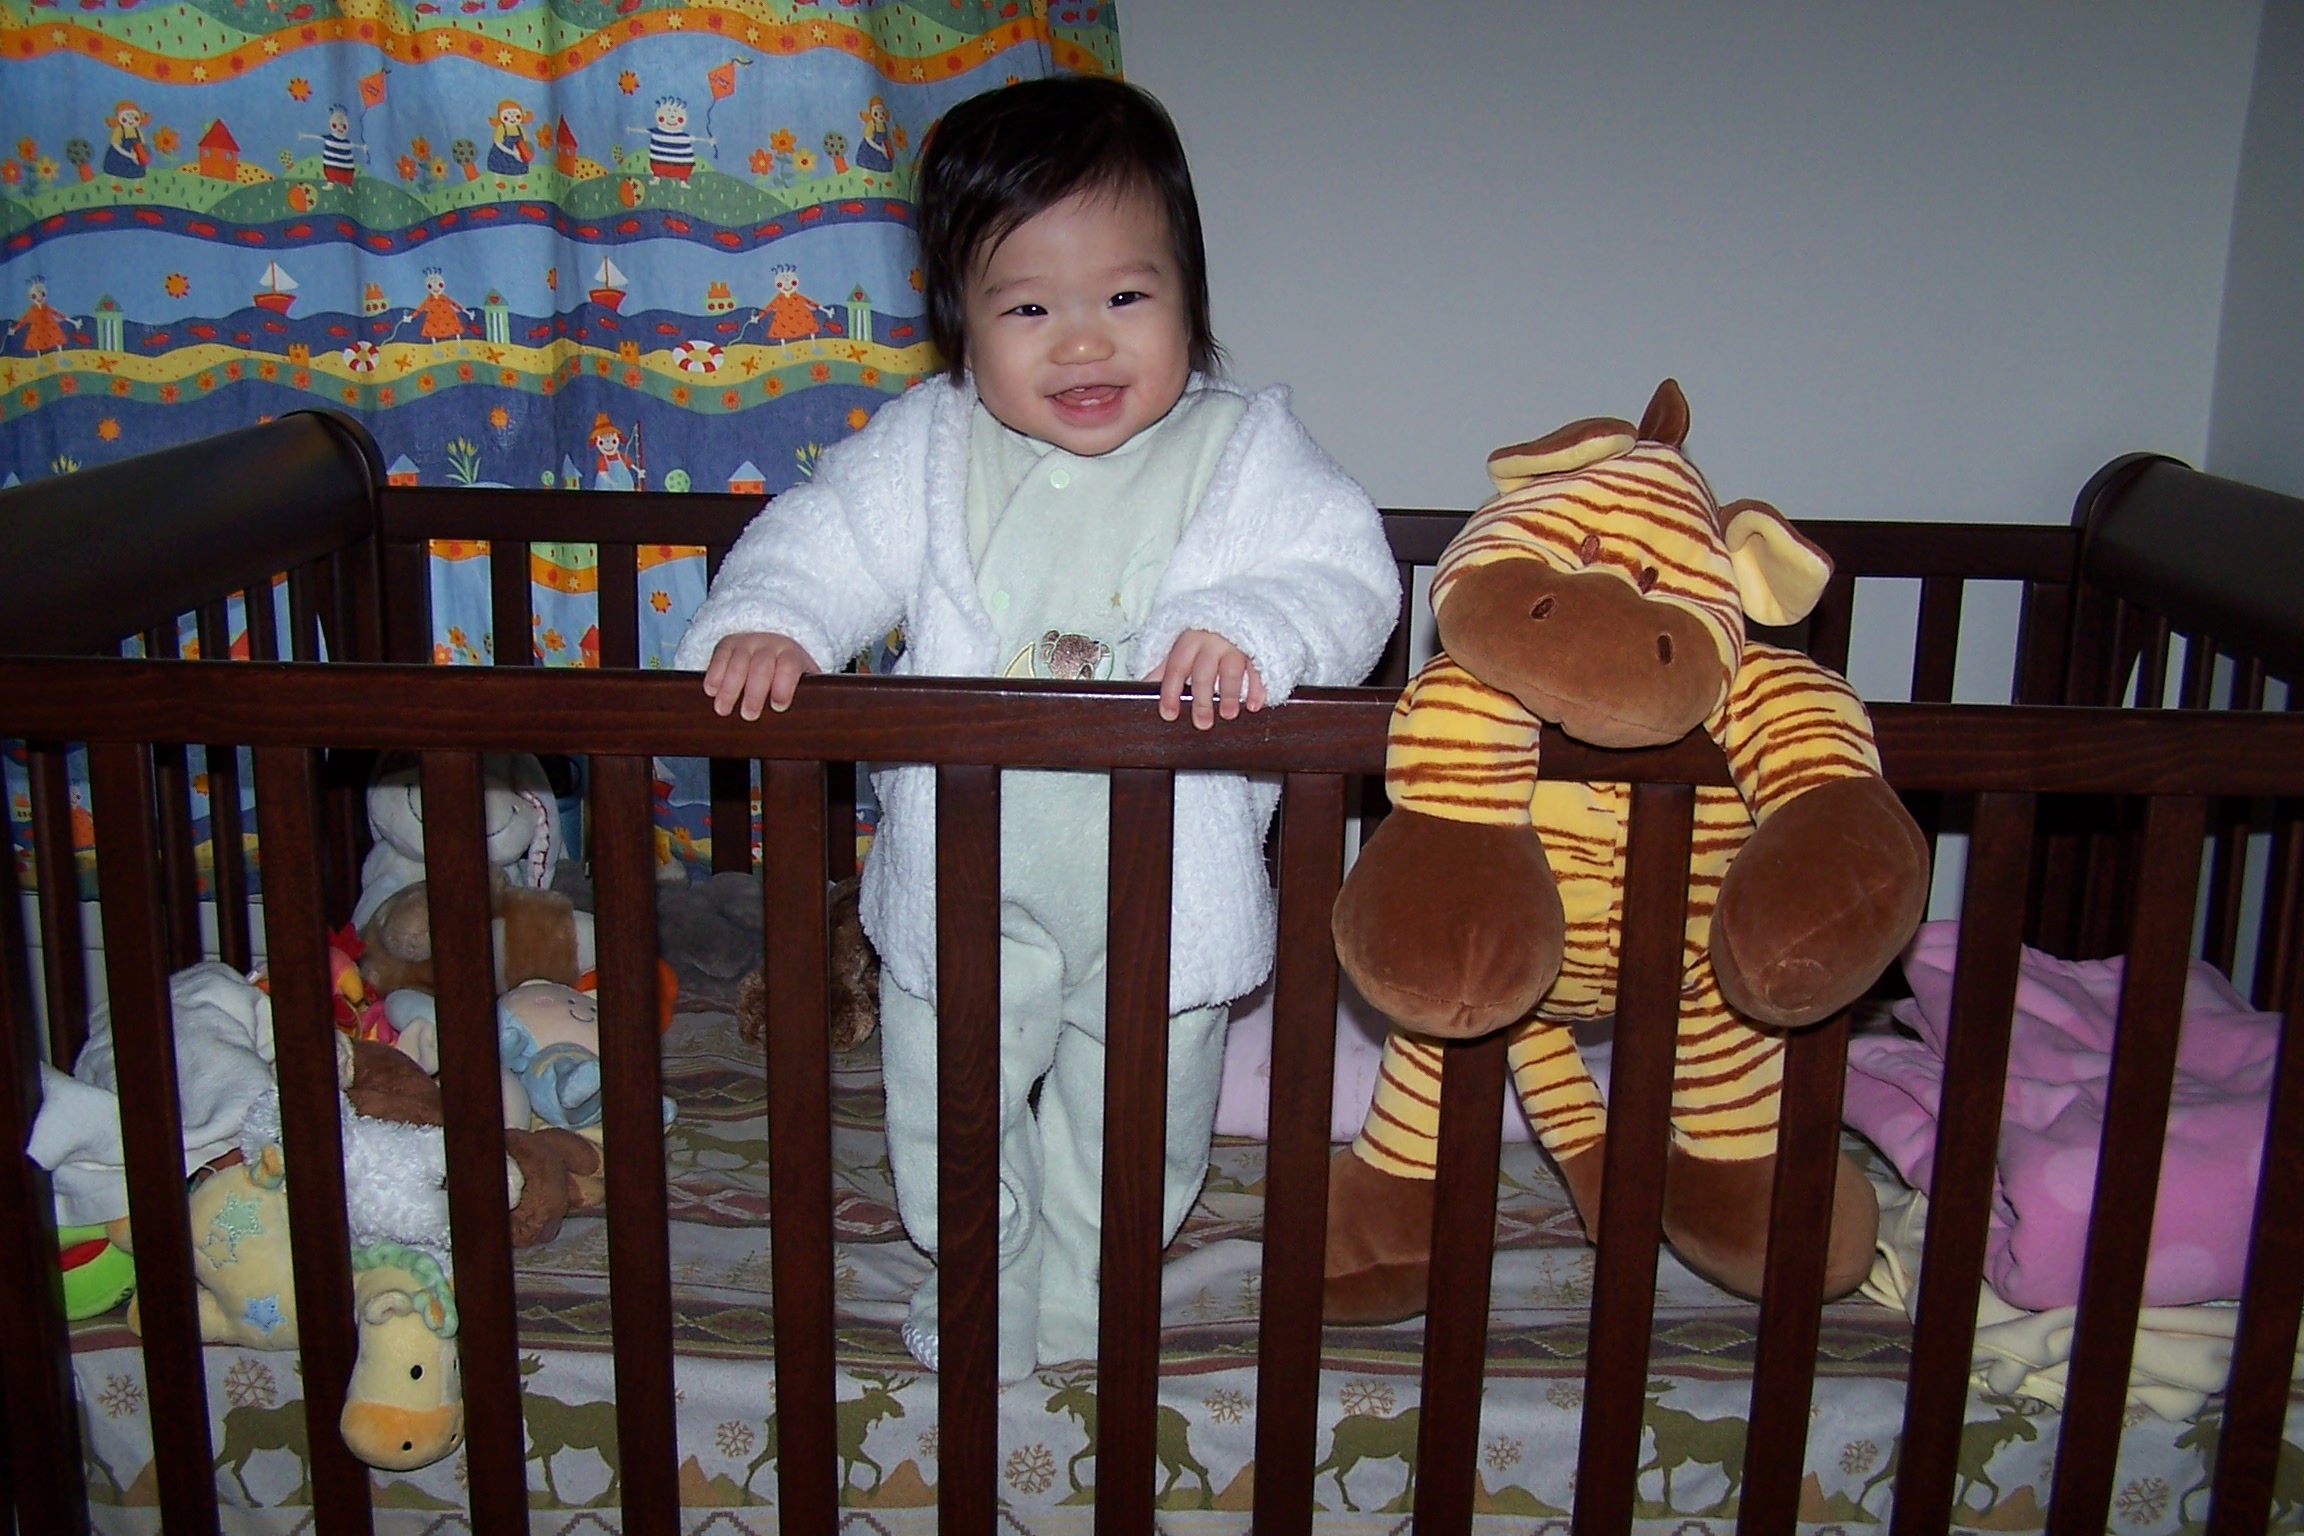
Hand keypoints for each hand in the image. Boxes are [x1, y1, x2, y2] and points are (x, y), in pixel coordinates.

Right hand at [702, 632, 819, 719]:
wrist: (772, 644)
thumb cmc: (787, 675)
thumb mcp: (802, 681)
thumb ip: (807, 698)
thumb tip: (815, 731)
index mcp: (792, 655)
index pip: (789, 666)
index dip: (784, 686)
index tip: (778, 706)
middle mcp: (770, 645)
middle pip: (762, 666)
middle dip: (754, 692)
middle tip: (749, 716)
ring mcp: (748, 643)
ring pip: (738, 662)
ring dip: (730, 688)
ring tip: (723, 710)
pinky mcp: (728, 643)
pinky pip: (720, 656)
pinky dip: (714, 674)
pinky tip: (711, 690)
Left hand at [1152, 629, 1264, 729]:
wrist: (1235, 611)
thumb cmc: (1204, 637)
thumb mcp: (1182, 647)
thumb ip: (1165, 668)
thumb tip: (1143, 687)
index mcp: (1188, 642)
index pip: (1176, 668)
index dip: (1170, 692)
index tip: (1168, 714)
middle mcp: (1211, 642)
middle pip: (1204, 672)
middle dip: (1202, 699)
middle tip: (1202, 723)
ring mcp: (1235, 646)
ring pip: (1231, 670)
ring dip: (1230, 693)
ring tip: (1228, 715)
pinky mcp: (1255, 650)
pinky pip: (1258, 670)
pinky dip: (1257, 688)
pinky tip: (1254, 705)